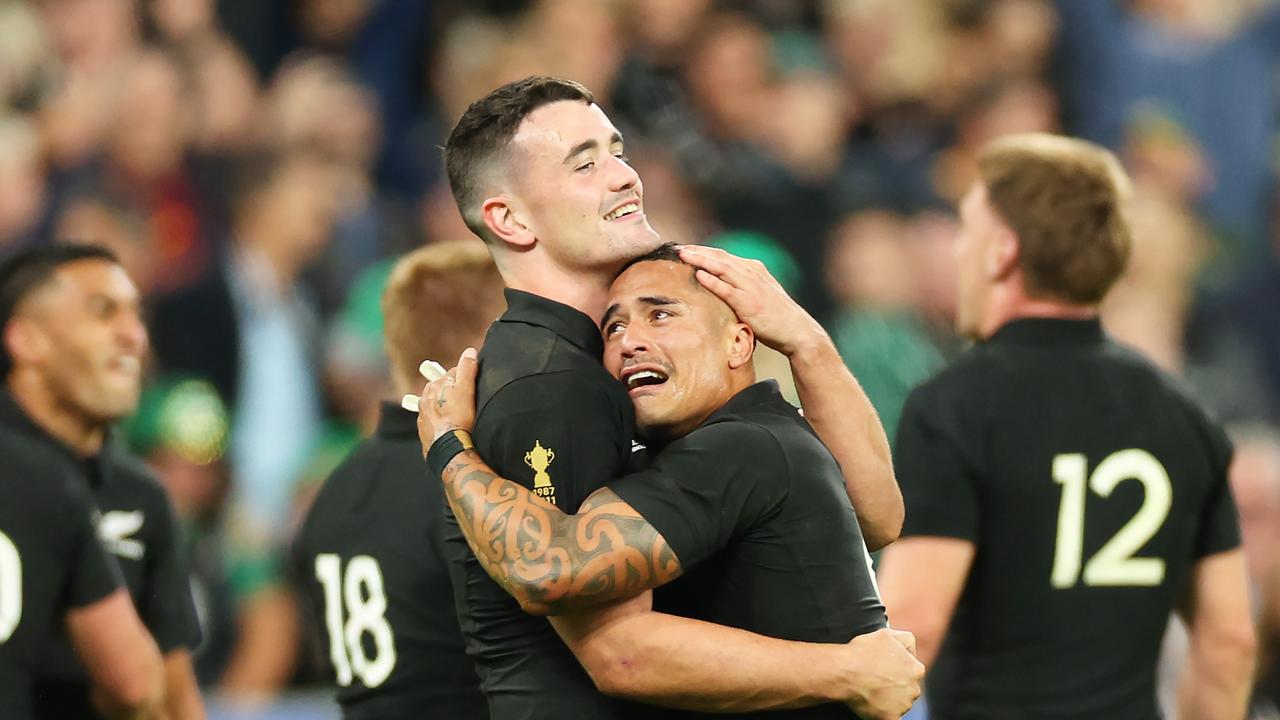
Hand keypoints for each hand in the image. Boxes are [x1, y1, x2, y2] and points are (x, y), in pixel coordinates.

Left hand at [416, 348, 478, 455]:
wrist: (449, 449)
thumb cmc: (459, 418)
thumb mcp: (466, 390)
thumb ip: (466, 369)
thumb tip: (469, 351)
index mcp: (436, 386)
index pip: (451, 374)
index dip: (462, 374)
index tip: (468, 375)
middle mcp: (426, 399)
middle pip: (436, 387)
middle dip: (442, 385)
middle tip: (444, 382)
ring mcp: (423, 416)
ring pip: (428, 404)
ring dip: (432, 402)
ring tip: (431, 404)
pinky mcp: (424, 432)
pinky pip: (428, 422)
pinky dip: (433, 420)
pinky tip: (440, 425)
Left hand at [677, 245, 827, 356]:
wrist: (796, 330)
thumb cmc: (776, 316)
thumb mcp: (759, 294)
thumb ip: (742, 287)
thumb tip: (721, 287)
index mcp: (754, 269)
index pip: (724, 255)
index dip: (704, 251)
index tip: (687, 249)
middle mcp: (752, 273)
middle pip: (720, 256)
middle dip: (698, 251)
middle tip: (678, 247)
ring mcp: (751, 287)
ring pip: (721, 267)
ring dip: (701, 259)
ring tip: (683, 255)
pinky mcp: (749, 302)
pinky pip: (727, 289)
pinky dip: (712, 280)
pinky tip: (699, 274)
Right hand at [837, 628, 924, 718]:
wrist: (846, 672)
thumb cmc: (864, 652)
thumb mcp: (887, 634)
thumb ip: (906, 640)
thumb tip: (911, 651)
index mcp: (916, 669)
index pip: (912, 672)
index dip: (897, 670)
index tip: (883, 669)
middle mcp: (914, 689)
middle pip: (907, 689)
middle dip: (896, 686)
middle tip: (876, 681)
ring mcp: (903, 706)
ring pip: (899, 704)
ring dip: (889, 701)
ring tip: (871, 691)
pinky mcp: (891, 718)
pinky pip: (890, 718)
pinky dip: (882, 714)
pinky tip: (871, 705)